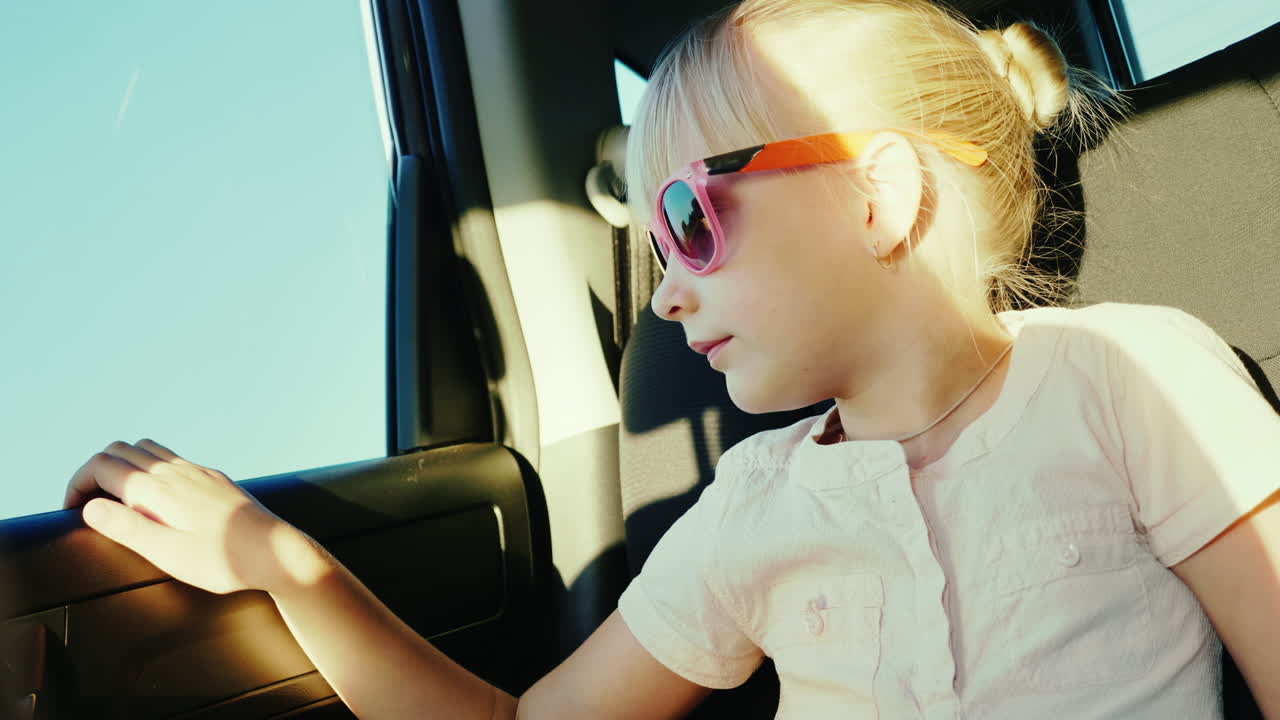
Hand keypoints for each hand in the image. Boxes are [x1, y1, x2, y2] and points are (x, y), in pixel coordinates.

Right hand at [66, 439, 294, 594]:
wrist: (273, 550)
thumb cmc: (220, 559)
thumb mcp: (166, 552)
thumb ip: (126, 527)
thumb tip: (90, 507)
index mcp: (156, 488)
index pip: (101, 466)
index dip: (76, 484)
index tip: (70, 510)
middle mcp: (174, 471)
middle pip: (119, 450)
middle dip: (93, 471)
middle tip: (86, 502)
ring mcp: (196, 470)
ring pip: (146, 448)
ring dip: (122, 463)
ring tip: (116, 495)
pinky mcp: (212, 476)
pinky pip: (171, 457)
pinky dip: (149, 465)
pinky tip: (155, 493)